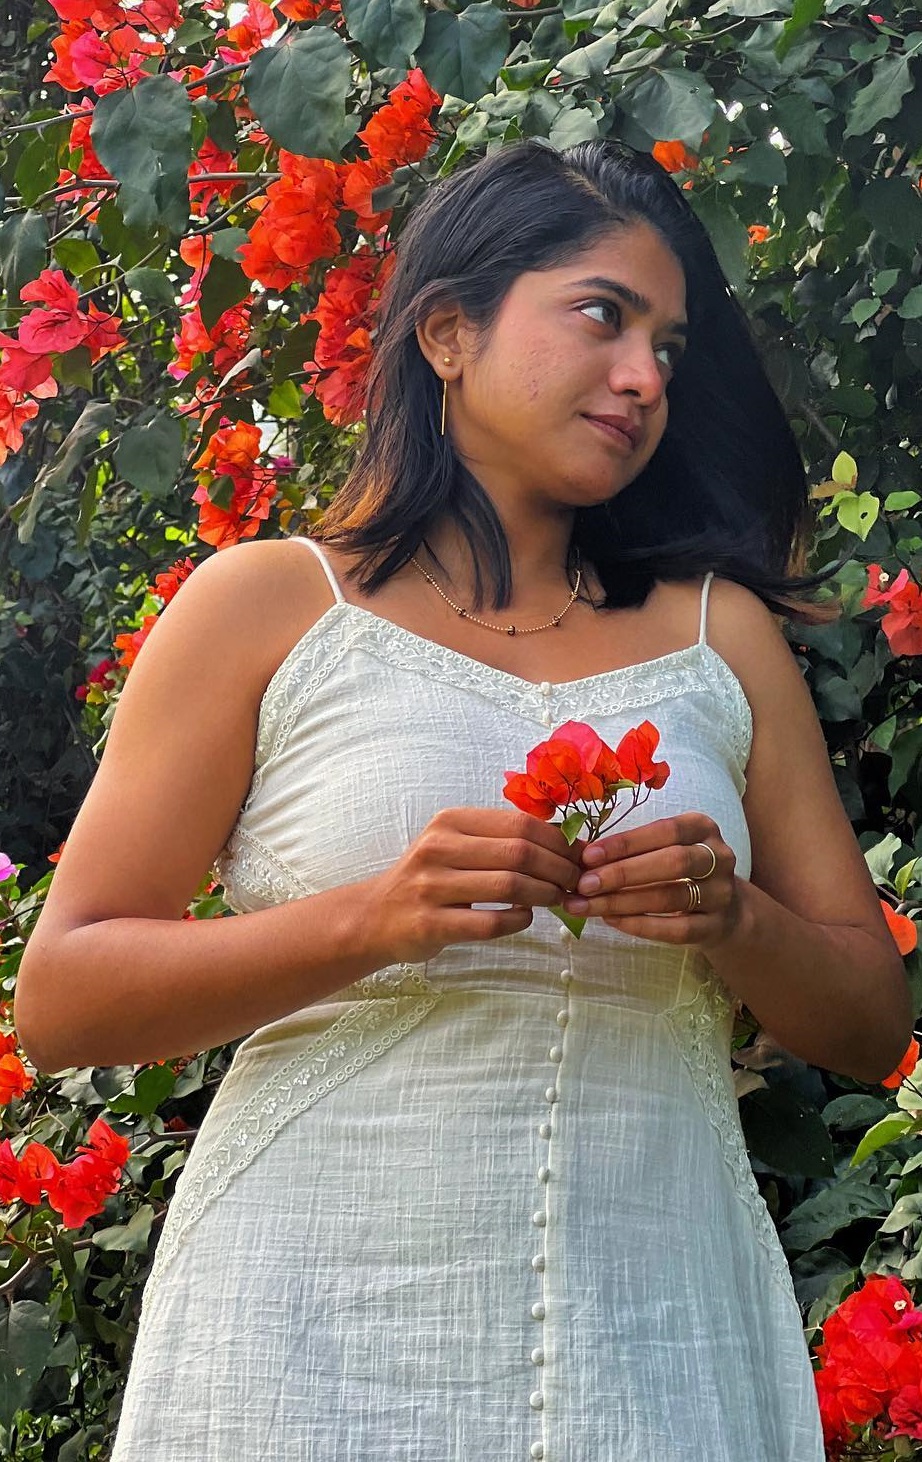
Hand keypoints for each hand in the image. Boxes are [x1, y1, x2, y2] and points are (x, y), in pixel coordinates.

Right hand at [360, 807, 584, 965]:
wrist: (376, 916)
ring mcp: (432, 887)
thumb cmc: (428, 877)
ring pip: (510, 886)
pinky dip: (518, 920)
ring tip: (557, 899)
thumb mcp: (454, 844)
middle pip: (520, 853)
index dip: (558, 840)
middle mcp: (438, 849)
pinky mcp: (431, 924)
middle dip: (559, 868)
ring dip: (545, 895)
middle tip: (575, 881)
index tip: (579, 855)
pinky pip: (491, 923)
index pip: (519, 823)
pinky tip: (525, 917)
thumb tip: (566, 842)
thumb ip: (498, 839)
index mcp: (449, 822)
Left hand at [561, 812, 742, 950]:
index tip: (589, 855)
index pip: (665, 830)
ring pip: (671, 897)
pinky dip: (641, 925)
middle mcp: (719, 858)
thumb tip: (582, 857)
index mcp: (702, 828)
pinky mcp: (715, 927)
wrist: (723, 910)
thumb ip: (632, 850)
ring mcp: (721, 894)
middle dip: (623, 873)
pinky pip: (676, 929)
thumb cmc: (679, 871)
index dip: (625, 843)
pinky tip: (612, 921)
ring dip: (624, 902)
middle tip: (585, 884)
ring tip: (588, 906)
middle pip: (673, 862)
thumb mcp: (663, 849)